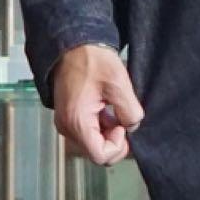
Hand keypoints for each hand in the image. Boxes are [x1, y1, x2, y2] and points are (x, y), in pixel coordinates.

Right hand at [51, 43, 143, 165]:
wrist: (74, 43)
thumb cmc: (92, 60)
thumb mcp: (118, 84)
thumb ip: (129, 111)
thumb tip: (132, 127)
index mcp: (76, 122)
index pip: (100, 156)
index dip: (118, 145)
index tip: (124, 124)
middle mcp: (67, 127)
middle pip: (96, 151)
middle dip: (115, 140)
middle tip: (125, 119)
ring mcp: (67, 122)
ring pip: (93, 142)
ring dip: (109, 132)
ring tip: (117, 110)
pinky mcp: (70, 115)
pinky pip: (88, 131)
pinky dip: (102, 125)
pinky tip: (109, 108)